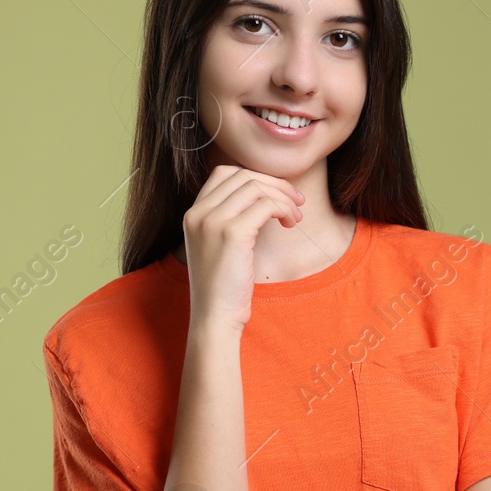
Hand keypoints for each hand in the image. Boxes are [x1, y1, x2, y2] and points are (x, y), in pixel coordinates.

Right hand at [181, 163, 304, 333]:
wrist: (214, 317)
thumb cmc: (223, 287)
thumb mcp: (218, 246)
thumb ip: (229, 220)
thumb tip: (263, 199)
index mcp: (193, 214)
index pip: (224, 173)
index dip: (256, 178)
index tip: (276, 194)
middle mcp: (199, 213)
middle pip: (243, 175)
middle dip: (275, 184)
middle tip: (296, 202)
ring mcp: (213, 221)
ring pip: (256, 187)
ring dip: (283, 198)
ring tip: (295, 218)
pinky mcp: (232, 233)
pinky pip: (266, 205)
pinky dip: (283, 209)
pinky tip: (290, 224)